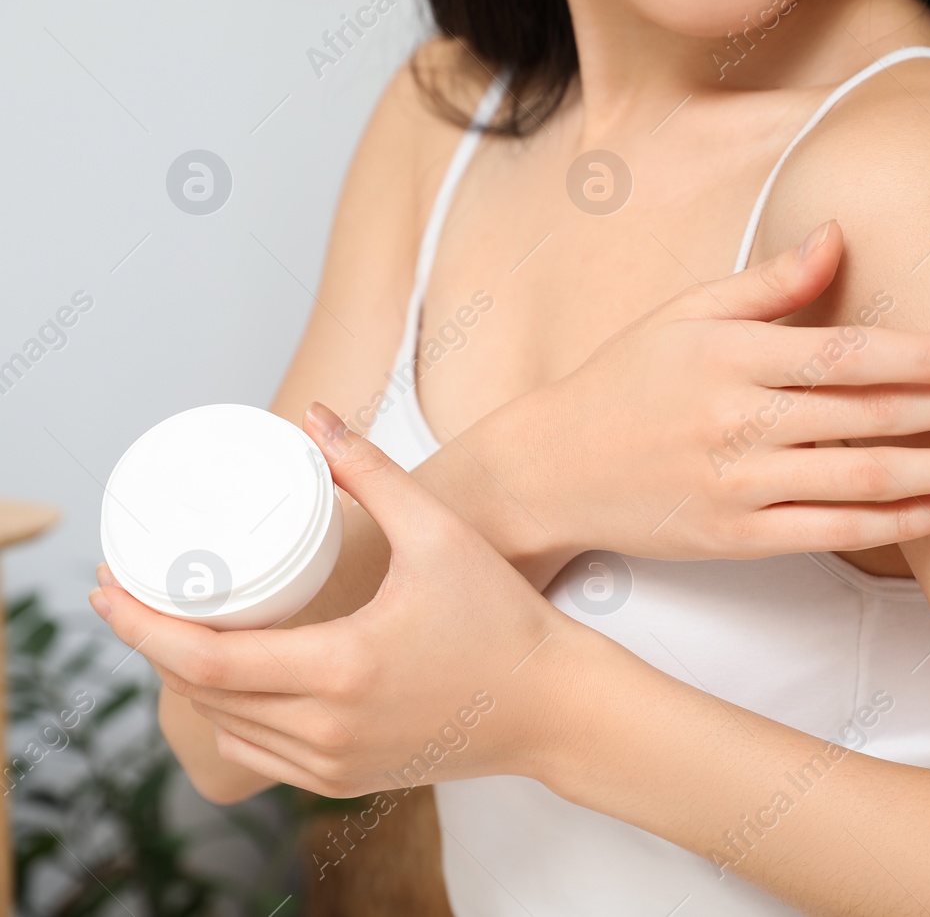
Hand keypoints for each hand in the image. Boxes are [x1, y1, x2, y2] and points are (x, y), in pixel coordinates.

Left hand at [91, 406, 576, 797]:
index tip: (110, 591)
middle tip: (131, 594)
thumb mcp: (440, 535)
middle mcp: (329, 728)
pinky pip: (259, 753)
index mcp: (343, 669)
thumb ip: (373, 473)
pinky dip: (230, 716)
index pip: (206, 660)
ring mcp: (335, 763)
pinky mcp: (346, 779)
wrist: (552, 704)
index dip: (143, 627)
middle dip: (154, 644)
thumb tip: (316, 418)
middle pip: (202, 693)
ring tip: (174, 628)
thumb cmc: (503, 619)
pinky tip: (229, 681)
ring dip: (189, 680)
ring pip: (225, 726)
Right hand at [501, 221, 929, 562]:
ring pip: (868, 479)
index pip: (849, 355)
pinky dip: (898, 524)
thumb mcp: (687, 313)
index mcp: (733, 356)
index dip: (923, 357)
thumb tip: (838, 236)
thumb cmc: (624, 381)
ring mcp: (742, 486)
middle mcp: (742, 421)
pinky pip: (834, 532)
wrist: (552, 469)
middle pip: (875, 417)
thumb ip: (769, 282)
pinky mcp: (739, 538)